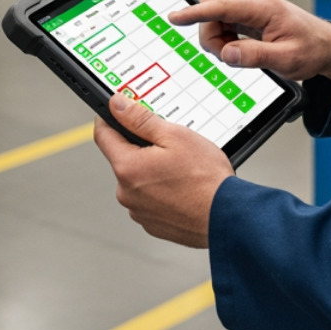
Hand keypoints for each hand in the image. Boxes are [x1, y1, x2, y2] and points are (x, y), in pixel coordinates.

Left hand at [92, 93, 233, 247]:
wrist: (227, 217)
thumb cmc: (205, 179)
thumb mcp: (175, 136)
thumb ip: (141, 119)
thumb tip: (117, 105)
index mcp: (128, 167)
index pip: (103, 135)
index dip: (110, 119)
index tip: (119, 112)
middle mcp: (126, 193)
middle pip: (125, 159)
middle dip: (142, 148)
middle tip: (170, 145)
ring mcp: (139, 211)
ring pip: (139, 181)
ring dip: (153, 172)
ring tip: (183, 171)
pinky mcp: (152, 224)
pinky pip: (150, 200)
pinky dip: (162, 192)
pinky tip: (183, 188)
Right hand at [167, 0, 330, 82]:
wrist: (327, 46)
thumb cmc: (311, 49)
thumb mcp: (285, 60)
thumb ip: (253, 56)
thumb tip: (226, 53)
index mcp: (263, 7)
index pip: (220, 6)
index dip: (195, 13)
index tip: (175, 18)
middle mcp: (255, 1)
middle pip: (213, 8)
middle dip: (210, 34)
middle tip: (227, 55)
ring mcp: (252, 6)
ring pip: (216, 16)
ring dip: (218, 37)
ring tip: (239, 54)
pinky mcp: (250, 14)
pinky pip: (225, 21)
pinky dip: (225, 36)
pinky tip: (241, 48)